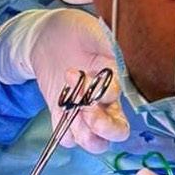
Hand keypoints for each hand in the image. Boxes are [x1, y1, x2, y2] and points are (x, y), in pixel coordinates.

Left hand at [27, 9, 128, 153]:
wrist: (49, 34)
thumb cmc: (77, 31)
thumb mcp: (96, 33)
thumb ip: (111, 47)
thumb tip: (123, 60)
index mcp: (120, 85)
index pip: (125, 112)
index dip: (108, 104)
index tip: (92, 82)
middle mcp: (106, 104)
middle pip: (113, 134)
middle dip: (100, 126)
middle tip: (83, 104)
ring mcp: (84, 113)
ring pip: (92, 142)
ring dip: (80, 130)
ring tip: (69, 103)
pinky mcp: (63, 115)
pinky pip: (68, 139)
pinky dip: (63, 130)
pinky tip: (59, 107)